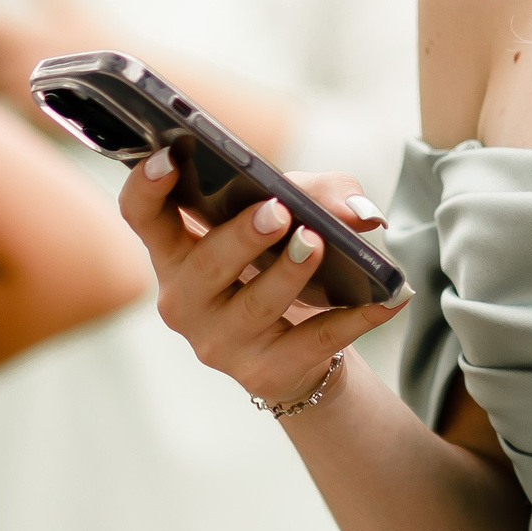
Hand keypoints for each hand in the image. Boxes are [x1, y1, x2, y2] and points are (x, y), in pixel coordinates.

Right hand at [122, 148, 403, 410]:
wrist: (303, 348)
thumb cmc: (282, 260)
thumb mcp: (297, 212)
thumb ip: (321, 194)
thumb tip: (357, 213)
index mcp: (177, 251)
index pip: (143, 218)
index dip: (147, 187)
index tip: (168, 157)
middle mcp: (185, 300)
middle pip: (203, 266)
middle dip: (240, 237)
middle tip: (276, 211)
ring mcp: (220, 343)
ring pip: (255, 306)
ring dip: (290, 273)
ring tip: (318, 242)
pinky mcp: (264, 373)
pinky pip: (314, 341)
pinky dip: (354, 318)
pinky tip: (388, 298)